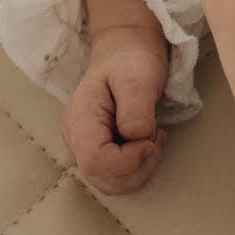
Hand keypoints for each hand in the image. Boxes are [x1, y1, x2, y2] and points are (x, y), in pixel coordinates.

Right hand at [61, 0, 170, 193]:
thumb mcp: (138, 77)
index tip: (150, 139)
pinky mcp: (101, 152)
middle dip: (138, 168)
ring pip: (113, 184)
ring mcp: (87, 147)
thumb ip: (136, 109)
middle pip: (104, 179)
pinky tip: (148, 144)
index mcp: (81, 119)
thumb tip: (136, 138)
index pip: (95, 162)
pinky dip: (140, 168)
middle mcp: (78, 138)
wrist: (126, 50)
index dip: (128, 161)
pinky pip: (119, 176)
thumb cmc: (131, 59)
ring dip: (141, 170)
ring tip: (153, 138)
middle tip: (156, 137)